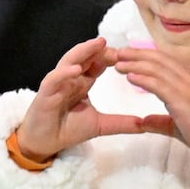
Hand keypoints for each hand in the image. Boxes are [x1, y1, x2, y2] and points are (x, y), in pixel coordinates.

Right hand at [14, 38, 145, 161]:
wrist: (45, 143)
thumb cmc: (67, 129)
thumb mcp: (100, 125)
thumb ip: (121, 123)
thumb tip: (144, 125)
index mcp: (82, 82)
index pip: (97, 63)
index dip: (111, 57)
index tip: (127, 56)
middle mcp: (70, 79)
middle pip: (84, 57)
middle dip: (99, 49)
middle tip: (115, 46)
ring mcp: (57, 84)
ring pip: (69, 61)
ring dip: (82, 52)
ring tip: (97, 44)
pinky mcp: (45, 93)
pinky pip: (54, 79)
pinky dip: (64, 73)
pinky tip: (76, 69)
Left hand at [115, 47, 189, 166]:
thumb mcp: (178, 125)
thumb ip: (160, 121)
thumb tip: (143, 122)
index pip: (166, 62)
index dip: (146, 56)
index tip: (129, 55)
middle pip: (160, 60)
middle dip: (137, 54)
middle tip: (119, 52)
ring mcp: (188, 88)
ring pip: (158, 69)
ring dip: (136, 64)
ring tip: (118, 62)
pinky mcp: (183, 101)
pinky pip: (159, 85)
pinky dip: (143, 79)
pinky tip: (130, 77)